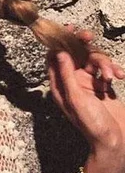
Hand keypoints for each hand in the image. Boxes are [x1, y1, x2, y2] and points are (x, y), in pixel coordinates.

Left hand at [47, 27, 124, 172]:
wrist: (116, 142)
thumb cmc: (92, 123)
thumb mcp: (76, 98)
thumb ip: (67, 75)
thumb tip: (59, 52)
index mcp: (59, 85)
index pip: (54, 58)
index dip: (58, 42)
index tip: (66, 29)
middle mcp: (71, 82)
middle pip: (74, 55)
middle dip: (82, 46)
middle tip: (88, 36)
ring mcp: (87, 83)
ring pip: (92, 61)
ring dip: (103, 63)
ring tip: (113, 75)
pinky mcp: (102, 86)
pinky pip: (105, 70)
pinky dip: (113, 70)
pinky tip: (120, 77)